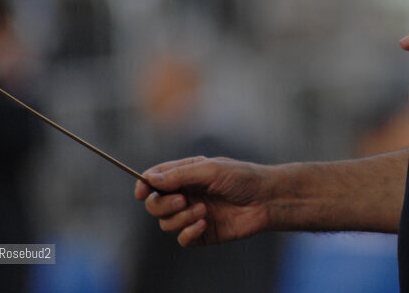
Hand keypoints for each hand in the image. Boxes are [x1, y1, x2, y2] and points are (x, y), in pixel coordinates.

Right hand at [135, 156, 271, 246]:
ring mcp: (192, 214)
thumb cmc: (242, 178)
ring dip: (180, 217)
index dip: (144, 185)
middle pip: (155, 204)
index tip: (141, 191)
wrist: (266, 199)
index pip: (155, 180)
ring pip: (166, 223)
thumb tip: (150, 179)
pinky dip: (188, 232)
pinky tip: (204, 223)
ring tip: (203, 210)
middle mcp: (186, 194)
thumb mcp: (210, 170)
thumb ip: (180, 175)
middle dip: (163, 204)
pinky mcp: (202, 233)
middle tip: (183, 199)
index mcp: (186, 175)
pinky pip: (182, 239)